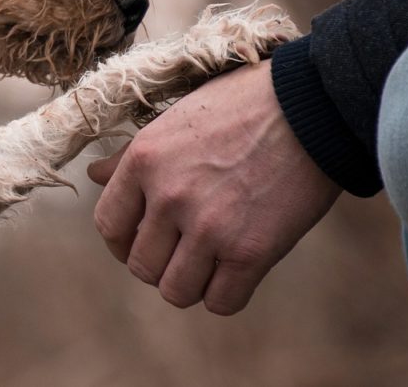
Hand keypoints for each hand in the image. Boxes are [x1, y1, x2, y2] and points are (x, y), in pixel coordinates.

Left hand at [88, 60, 340, 314]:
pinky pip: (220, 302)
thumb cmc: (243, 105)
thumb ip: (131, 155)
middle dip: (159, 264)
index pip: (108, 224)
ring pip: (176, 291)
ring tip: (209, 262)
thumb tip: (93, 174)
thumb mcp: (175, 119)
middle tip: (183, 250)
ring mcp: (208, 227)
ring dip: (191, 284)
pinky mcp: (250, 251)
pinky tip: (237, 271)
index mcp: (144, 160)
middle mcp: (168, 196)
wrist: (313, 105)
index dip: (121, 241)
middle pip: (141, 266)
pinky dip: (225, 295)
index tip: (140, 240)